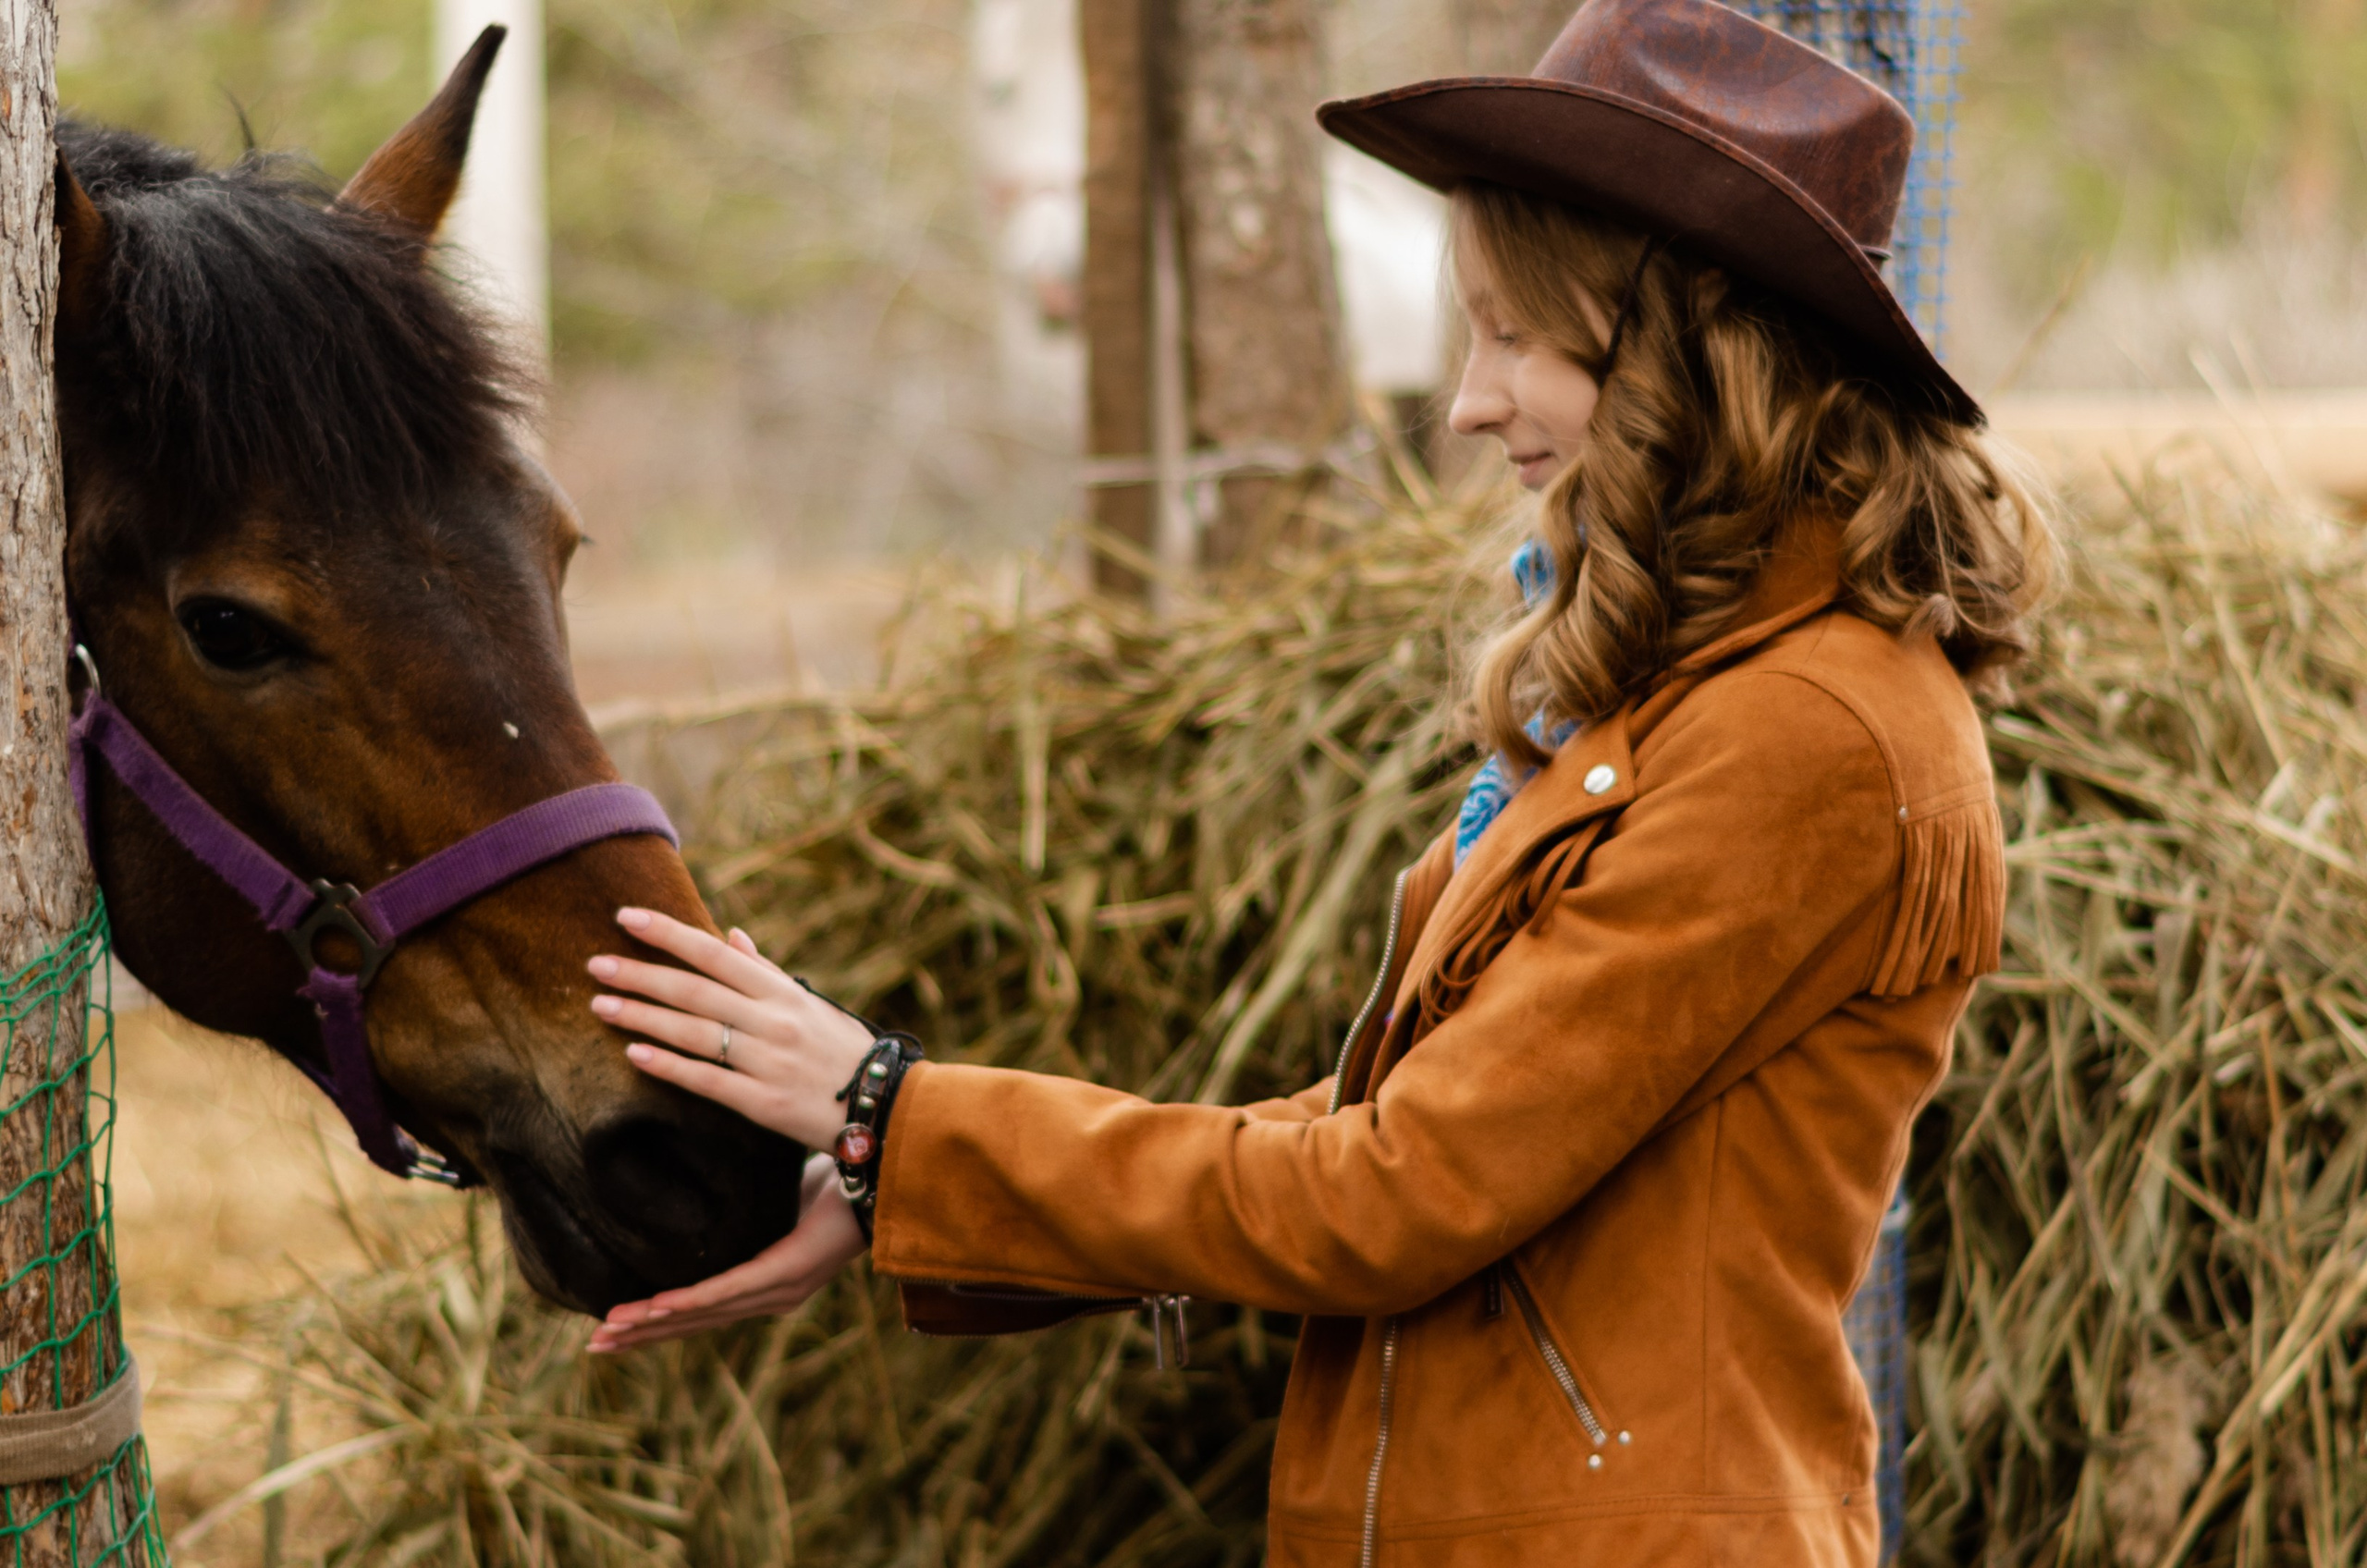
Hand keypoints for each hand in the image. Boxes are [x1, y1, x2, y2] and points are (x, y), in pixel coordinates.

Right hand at [587, 1153, 864, 1350]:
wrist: (880, 1175)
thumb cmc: (833, 1184)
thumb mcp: (771, 1197)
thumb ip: (742, 1207)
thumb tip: (707, 1189)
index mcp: (766, 1284)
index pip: (701, 1310)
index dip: (655, 1322)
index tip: (611, 1327)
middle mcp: (770, 1298)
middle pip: (693, 1322)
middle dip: (641, 1334)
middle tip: (594, 1344)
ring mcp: (778, 1290)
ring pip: (704, 1313)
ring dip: (653, 1324)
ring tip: (609, 1330)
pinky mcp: (786, 1274)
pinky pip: (730, 1290)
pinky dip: (692, 1300)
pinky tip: (658, 1307)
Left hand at [588, 908, 876, 1149]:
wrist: (884, 1104)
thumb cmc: (843, 1049)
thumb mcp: (810, 1003)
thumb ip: (765, 972)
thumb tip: (729, 935)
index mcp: (782, 991)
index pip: (713, 954)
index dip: (668, 934)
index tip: (626, 917)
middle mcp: (772, 1020)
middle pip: (694, 991)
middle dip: (641, 974)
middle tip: (594, 964)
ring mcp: (768, 1061)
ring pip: (694, 1033)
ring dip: (643, 1017)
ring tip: (601, 1005)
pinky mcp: (764, 1103)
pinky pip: (708, 1080)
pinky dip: (669, 1066)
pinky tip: (634, 1055)